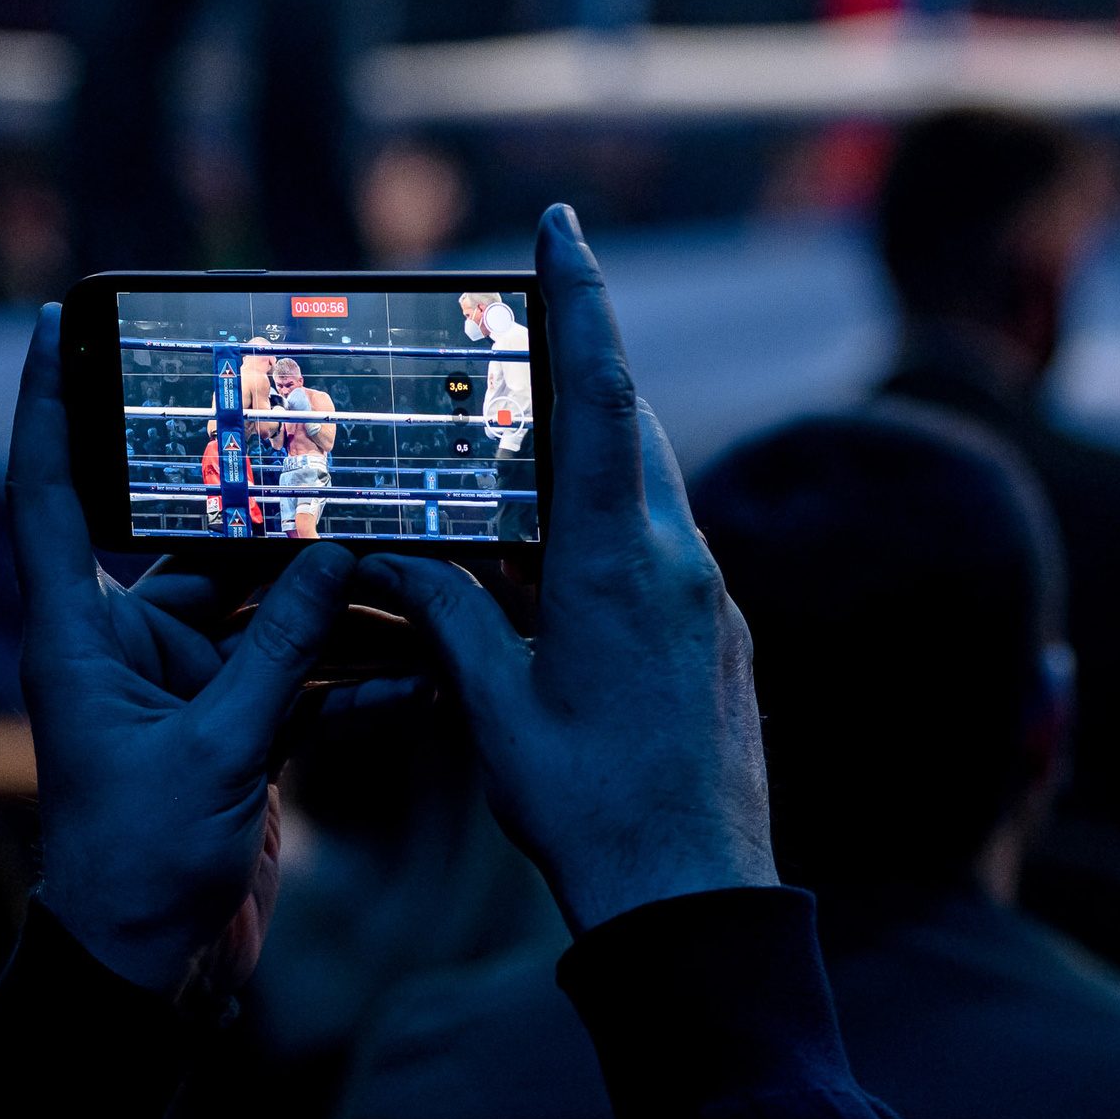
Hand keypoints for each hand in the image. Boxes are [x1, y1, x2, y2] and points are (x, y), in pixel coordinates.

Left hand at [8, 306, 352, 997]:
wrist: (152, 977)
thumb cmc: (141, 870)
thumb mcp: (220, 748)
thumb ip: (286, 647)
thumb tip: (342, 550)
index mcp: (84, 633)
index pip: (54, 491)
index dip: (47, 402)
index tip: (55, 319)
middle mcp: (128, 644)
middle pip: (204, 541)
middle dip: (279, 506)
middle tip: (342, 441)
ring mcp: (186, 685)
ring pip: (271, 609)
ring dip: (340, 597)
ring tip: (419, 564)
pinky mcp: (236, 730)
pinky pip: (301, 674)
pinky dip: (353, 670)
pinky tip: (421, 667)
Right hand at [358, 205, 775, 934]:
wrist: (695, 897)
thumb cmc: (588, 810)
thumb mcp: (495, 706)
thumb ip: (451, 613)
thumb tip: (399, 553)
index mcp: (618, 562)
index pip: (597, 394)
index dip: (580, 298)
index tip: (565, 222)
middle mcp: (678, 561)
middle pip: (624, 427)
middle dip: (575, 364)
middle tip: (520, 320)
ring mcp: (710, 598)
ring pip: (645, 486)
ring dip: (585, 451)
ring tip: (517, 448)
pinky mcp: (720, 635)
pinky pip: (659, 545)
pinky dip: (606, 520)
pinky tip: (555, 555)